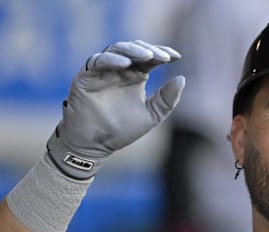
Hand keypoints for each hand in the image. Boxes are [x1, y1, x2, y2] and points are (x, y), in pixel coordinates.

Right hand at [47, 40, 184, 178]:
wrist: (95, 145)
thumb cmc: (122, 131)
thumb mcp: (151, 115)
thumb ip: (167, 99)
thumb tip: (182, 78)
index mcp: (136, 76)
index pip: (150, 58)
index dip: (163, 53)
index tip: (177, 57)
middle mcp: (120, 70)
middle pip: (135, 49)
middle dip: (151, 50)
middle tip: (164, 57)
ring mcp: (103, 71)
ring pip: (117, 50)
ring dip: (133, 51)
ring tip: (148, 56)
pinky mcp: (86, 75)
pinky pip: (98, 61)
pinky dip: (112, 60)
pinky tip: (125, 64)